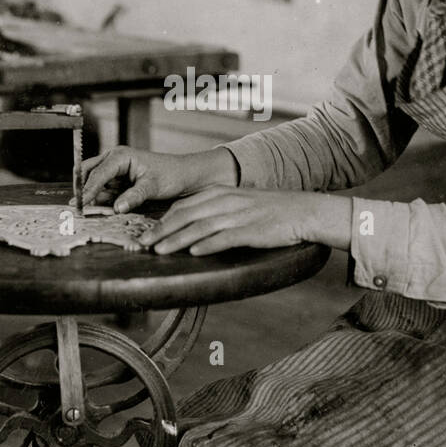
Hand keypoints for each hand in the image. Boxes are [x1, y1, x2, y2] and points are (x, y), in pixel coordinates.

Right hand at [79, 146, 235, 212]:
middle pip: (88, 173)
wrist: (184, 176)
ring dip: (92, 197)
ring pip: (95, 184)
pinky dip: (102, 200)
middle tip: (77, 208)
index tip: (79, 204)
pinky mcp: (119, 181)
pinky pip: (104, 191)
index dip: (87, 190)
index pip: (97, 174)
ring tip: (88, 213)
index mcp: (120, 156)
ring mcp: (115, 171)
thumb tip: (117, 208)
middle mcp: (114, 160)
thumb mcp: (153, 187)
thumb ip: (134, 197)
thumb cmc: (171, 175)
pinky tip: (101, 211)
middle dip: (83, 190)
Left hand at [144, 187, 350, 255]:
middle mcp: (224, 201)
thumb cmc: (270, 211)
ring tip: (160, 251)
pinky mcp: (250, 229)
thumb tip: (191, 229)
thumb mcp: (238, 204)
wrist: (302, 211)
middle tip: (143, 244)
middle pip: (184, 215)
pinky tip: (194, 253)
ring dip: (176, 240)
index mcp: (219, 193)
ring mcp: (237, 215)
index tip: (146, 234)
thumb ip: (214, 212)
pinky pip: (224, 238)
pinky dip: (207, 245)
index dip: (161, 221)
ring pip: (199, 227)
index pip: (182, 206)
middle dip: (161, 231)